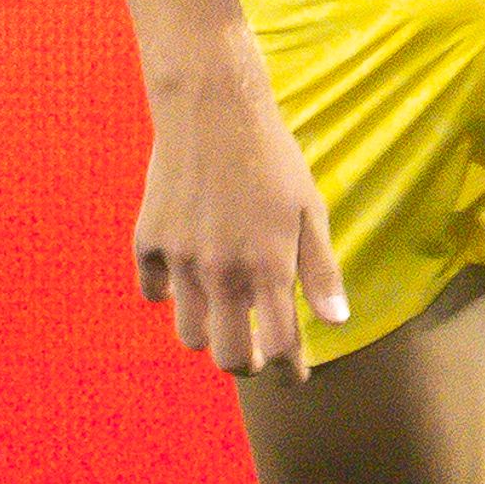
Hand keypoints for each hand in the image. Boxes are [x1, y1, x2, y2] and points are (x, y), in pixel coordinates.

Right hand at [135, 65, 347, 381]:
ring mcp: (179, 259)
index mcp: (268, 267)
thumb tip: (336, 323)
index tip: (296, 373)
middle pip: (228, 356)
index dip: (291, 369)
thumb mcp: (310, 210)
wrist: (212, 110)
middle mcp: (221, 272)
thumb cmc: (273, 159)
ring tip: (225, 314)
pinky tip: (186, 278)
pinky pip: (151, 292)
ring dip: (209, 332)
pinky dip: (167, 295)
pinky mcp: (148, 240)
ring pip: (189, 334)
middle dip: (247, 364)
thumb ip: (321, 270)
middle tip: (258, 352)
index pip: (280, 347)